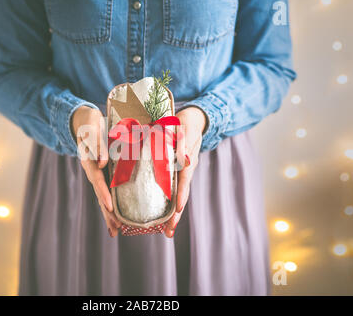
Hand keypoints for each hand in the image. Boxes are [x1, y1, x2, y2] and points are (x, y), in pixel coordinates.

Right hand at [71, 106, 121, 236]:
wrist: (85, 121)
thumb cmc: (89, 122)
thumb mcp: (92, 128)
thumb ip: (96, 144)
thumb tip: (102, 163)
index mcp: (88, 161)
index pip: (97, 180)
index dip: (104, 193)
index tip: (110, 207)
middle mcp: (93, 170)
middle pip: (100, 194)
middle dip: (107, 212)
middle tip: (116, 228)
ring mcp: (98, 173)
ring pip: (104, 195)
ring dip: (110, 213)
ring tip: (117, 230)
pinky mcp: (104, 173)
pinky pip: (109, 189)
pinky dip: (113, 203)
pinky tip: (119, 215)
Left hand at [164, 107, 206, 237]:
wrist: (192, 119)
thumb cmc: (187, 123)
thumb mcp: (186, 129)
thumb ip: (183, 142)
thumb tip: (182, 161)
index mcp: (188, 162)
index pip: (184, 181)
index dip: (181, 195)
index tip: (178, 209)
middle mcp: (185, 170)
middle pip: (181, 195)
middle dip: (176, 214)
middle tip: (169, 232)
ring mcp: (181, 173)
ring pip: (176, 195)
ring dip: (172, 213)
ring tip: (166, 231)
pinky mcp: (174, 172)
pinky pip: (171, 189)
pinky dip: (168, 202)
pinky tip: (160, 213)